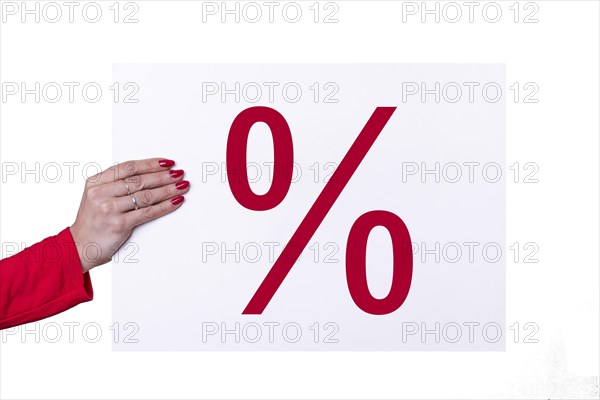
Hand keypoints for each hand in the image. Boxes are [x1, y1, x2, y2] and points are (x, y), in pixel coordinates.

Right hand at [70, 158, 189, 272]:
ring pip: (146, 195)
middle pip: (139, 180)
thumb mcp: (97, 196)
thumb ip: (115, 184)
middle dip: (163, 176)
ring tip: (182, 186)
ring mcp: (109, 209)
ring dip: (168, 190)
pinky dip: (165, 206)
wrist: (80, 247)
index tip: (167, 163)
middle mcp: (101, 193)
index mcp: (95, 182)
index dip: (150, 164)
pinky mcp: (119, 225)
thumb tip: (150, 174)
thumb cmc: (94, 221)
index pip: (128, 168)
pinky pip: (148, 212)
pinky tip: (175, 201)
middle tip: (179, 173)